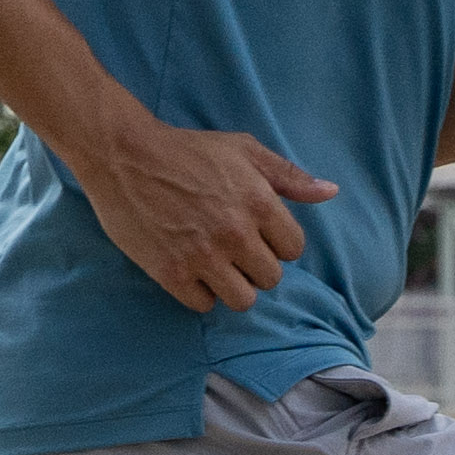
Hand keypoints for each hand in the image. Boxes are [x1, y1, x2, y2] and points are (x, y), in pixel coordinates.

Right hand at [66, 111, 338, 312]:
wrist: (124, 154)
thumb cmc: (187, 149)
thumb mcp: (243, 150)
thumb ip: (289, 175)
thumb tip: (330, 192)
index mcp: (259, 203)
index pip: (293, 250)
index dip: (276, 243)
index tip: (256, 234)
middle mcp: (236, 233)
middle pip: (270, 279)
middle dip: (255, 266)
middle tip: (232, 249)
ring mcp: (203, 256)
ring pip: (242, 299)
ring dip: (232, 286)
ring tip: (215, 266)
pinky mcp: (171, 272)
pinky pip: (203, 305)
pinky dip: (199, 292)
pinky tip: (190, 269)